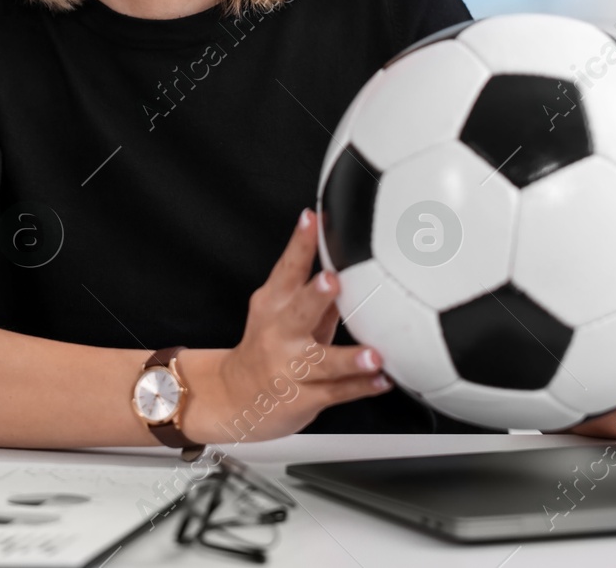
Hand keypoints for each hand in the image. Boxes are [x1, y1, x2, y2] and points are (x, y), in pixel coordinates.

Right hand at [179, 208, 391, 443]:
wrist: (234, 397)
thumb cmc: (268, 348)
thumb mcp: (284, 313)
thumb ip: (316, 292)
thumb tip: (349, 264)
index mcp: (273, 304)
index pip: (287, 268)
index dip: (300, 242)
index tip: (312, 219)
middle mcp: (279, 333)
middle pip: (298, 311)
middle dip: (314, 295)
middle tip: (332, 280)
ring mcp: (290, 367)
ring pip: (320, 361)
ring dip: (348, 357)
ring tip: (372, 355)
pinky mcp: (302, 397)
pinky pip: (335, 392)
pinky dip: (360, 387)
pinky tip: (380, 382)